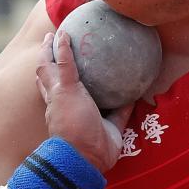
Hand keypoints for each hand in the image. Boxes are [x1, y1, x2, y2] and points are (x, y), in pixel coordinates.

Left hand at [35, 32, 132, 172]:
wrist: (87, 156)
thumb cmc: (71, 121)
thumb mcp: (65, 89)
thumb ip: (64, 64)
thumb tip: (62, 37)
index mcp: (56, 95)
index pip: (48, 68)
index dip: (49, 51)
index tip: (54, 33)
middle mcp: (72, 103)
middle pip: (70, 81)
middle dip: (72, 66)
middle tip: (79, 42)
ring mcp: (92, 114)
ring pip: (98, 94)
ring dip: (102, 82)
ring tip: (110, 62)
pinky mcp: (112, 125)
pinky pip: (123, 108)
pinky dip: (130, 97)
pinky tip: (139, 83)